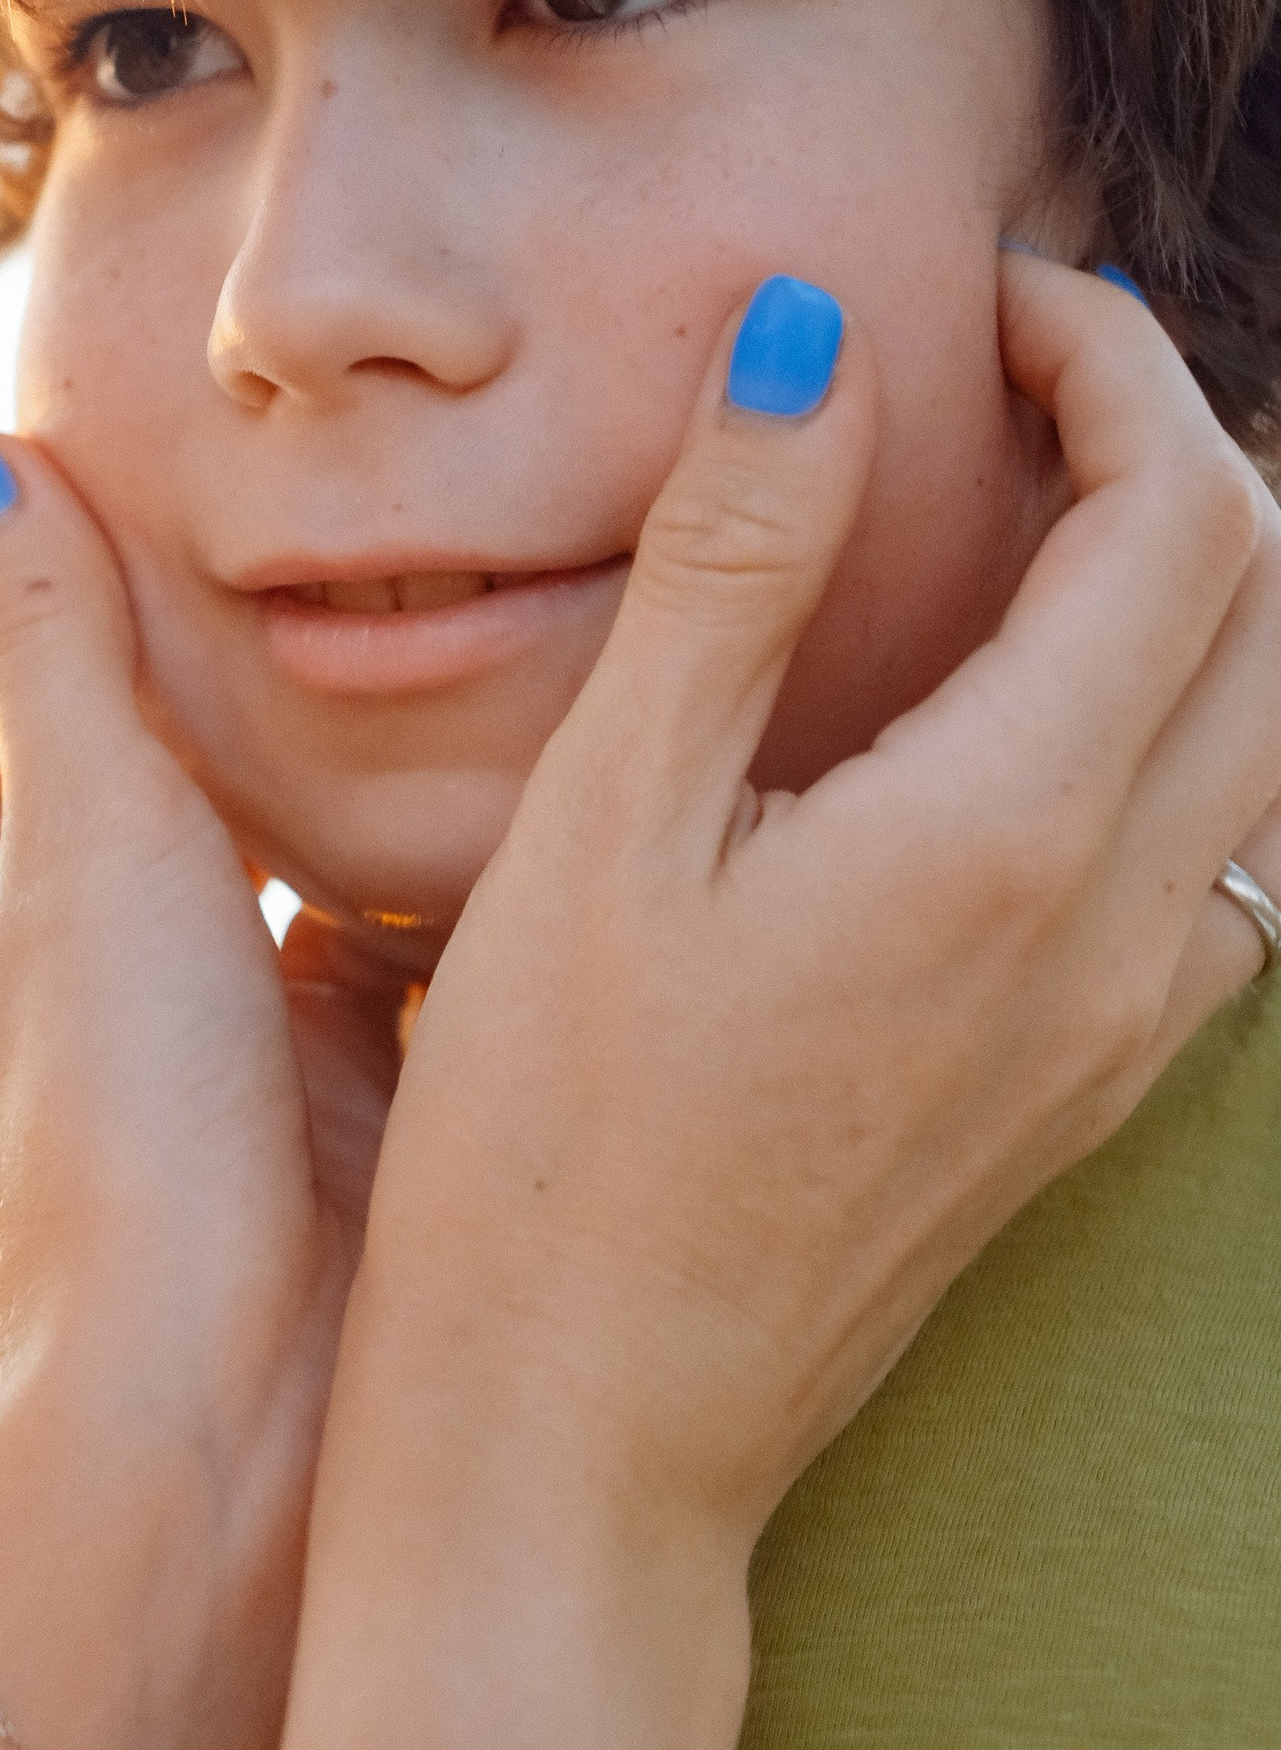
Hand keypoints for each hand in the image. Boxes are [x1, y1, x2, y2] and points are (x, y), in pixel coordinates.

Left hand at [0, 431, 403, 1446]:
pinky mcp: (313, 1076)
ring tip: (419, 632)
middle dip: (186, 654)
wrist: (228, 1409)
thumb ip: (40, 634)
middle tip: (301, 548)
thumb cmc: (117, 1123)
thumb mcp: (82, 828)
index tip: (108, 508)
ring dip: (315, 748)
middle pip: (92, 751)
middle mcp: (37, 955)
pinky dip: (413, 852)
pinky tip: (509, 765)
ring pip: (241, 831)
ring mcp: (177, 1020)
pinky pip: (358, 921)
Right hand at [353, 254, 1280, 1606]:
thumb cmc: (541, 1155)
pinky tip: (1022, 729)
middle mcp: (1114, 930)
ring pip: (1268, 739)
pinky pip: (1217, 865)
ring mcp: (1113, 1029)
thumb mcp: (598, 830)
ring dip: (1196, 589)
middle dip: (1179, 446)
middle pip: (1271, 608)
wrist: (578, 1449)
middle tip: (1016, 383)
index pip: (1186, 513)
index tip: (988, 300)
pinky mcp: (1074, 1099)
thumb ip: (729, 569)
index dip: (1115, 360)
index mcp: (1003, 835)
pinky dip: (1174, 731)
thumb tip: (819, 339)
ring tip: (1028, 524)